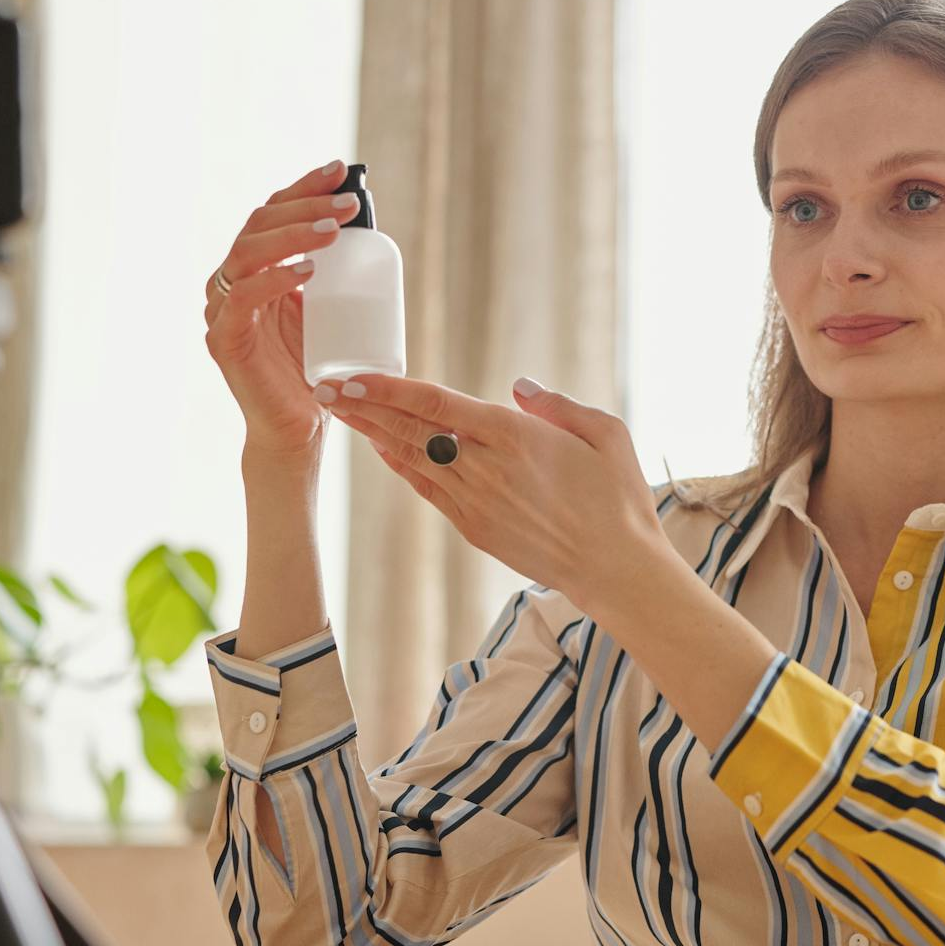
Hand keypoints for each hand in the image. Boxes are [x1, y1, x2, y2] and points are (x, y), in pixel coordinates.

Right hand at [203, 158, 362, 457]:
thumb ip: (332, 273)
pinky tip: (307, 272)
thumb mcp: (328, 310)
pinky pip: (243, 299)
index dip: (303, 187)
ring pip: (248, 252)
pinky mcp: (224, 340)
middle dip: (305, 206)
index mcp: (255, 268)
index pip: (273, 213)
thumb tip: (365, 223)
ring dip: (292, 235)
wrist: (297, 430)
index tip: (341, 170)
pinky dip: (274, 280)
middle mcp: (231, 281)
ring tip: (333, 230)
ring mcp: (223, 309)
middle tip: (348, 204)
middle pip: (259, 224)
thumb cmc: (315, 369)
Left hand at [320, 373, 670, 610]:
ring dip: (374, 434)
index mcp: (517, 437)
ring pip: (413, 460)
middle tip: (325, 386)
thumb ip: (558, 406)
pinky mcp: (475, 528)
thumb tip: (517, 387)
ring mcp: (476, 502)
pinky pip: (428, 491)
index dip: (389, 389)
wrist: (616, 569)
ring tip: (341, 412)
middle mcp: (487, 468)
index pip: (436, 405)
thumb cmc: (620, 499)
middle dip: (364, 407)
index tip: (354, 376)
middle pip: (411, 430)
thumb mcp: (607, 434)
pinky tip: (382, 449)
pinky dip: (402, 467)